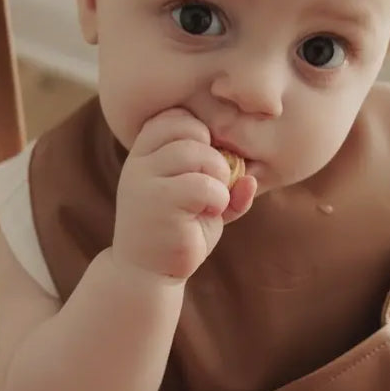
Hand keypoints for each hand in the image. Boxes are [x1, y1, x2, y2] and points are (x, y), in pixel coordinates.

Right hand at [112, 109, 256, 280]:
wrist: (147, 273)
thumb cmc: (176, 230)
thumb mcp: (201, 201)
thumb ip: (225, 183)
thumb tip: (250, 179)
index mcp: (144, 154)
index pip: (173, 117)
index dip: (199, 132)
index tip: (206, 164)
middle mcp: (138, 164)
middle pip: (188, 131)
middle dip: (214, 156)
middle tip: (216, 184)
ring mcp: (144, 183)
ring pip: (196, 154)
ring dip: (218, 177)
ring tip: (215, 199)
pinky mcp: (159, 206)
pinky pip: (202, 186)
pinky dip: (218, 198)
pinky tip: (211, 213)